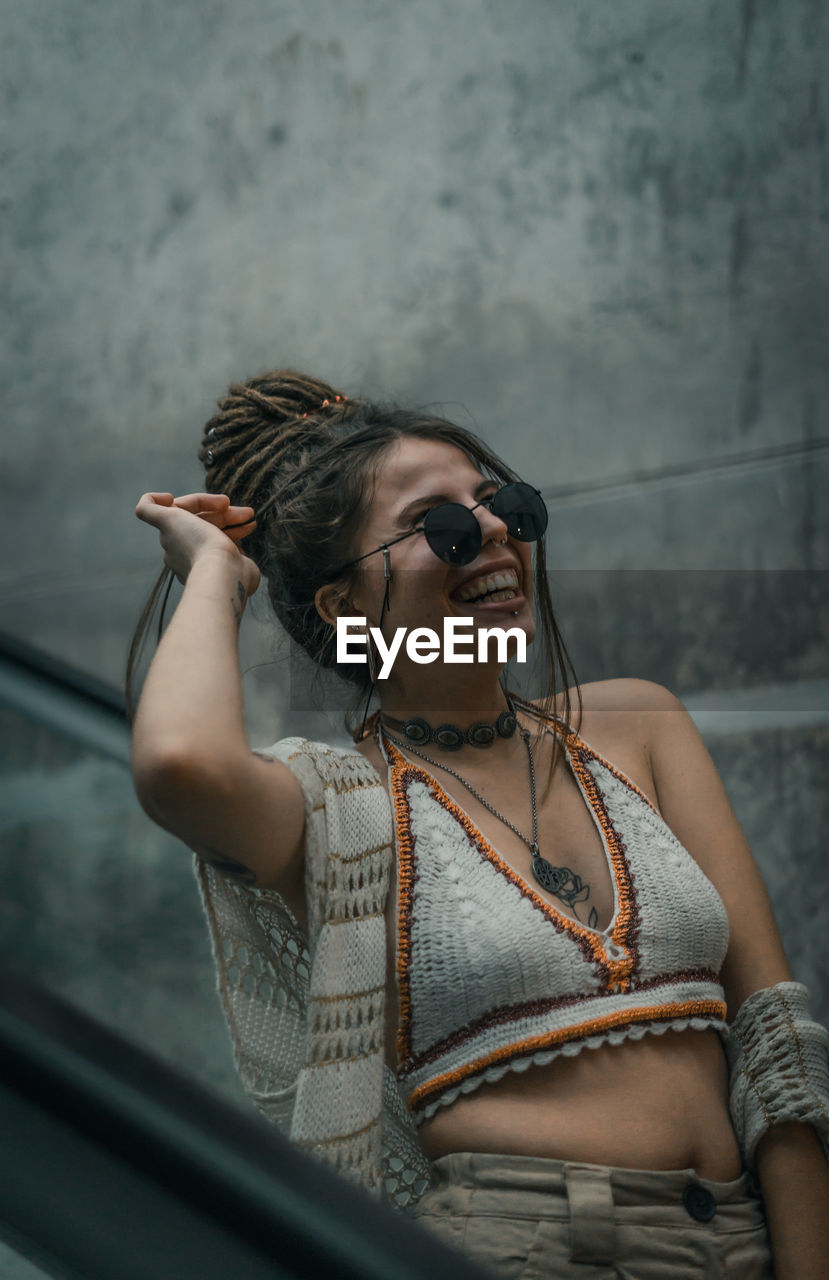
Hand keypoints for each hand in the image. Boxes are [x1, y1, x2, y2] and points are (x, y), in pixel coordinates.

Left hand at [135, 492, 260, 595]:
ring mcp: (207, 561)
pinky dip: (240, 534)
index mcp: (173, 537)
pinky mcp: (225, 569)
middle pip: (205, 521)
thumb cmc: (197, 545)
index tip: (224, 502)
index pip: (186, 510)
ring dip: (235, 521)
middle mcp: (188, 549)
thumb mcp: (168, 519)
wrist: (222, 574)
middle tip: (246, 512)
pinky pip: (231, 546)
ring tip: (251, 520)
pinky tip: (248, 528)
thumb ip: (148, 508)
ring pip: (220, 532)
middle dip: (225, 513)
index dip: (204, 501)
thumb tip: (160, 498)